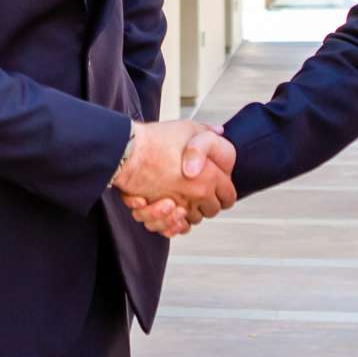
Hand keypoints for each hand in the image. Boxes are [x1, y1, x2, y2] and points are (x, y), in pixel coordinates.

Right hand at [112, 121, 234, 234]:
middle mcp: (197, 195)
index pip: (229, 195)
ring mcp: (178, 206)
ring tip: (180, 199)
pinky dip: (171, 224)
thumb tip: (219, 132)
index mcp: (210, 176)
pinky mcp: (160, 214)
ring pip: (192, 220)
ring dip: (188, 212)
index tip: (218, 189)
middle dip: (207, 204)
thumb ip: (208, 132)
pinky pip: (172, 229)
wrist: (128, 152)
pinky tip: (168, 210)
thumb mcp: (188, 128)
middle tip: (198, 193)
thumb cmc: (156, 140)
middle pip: (212, 210)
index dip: (225, 192)